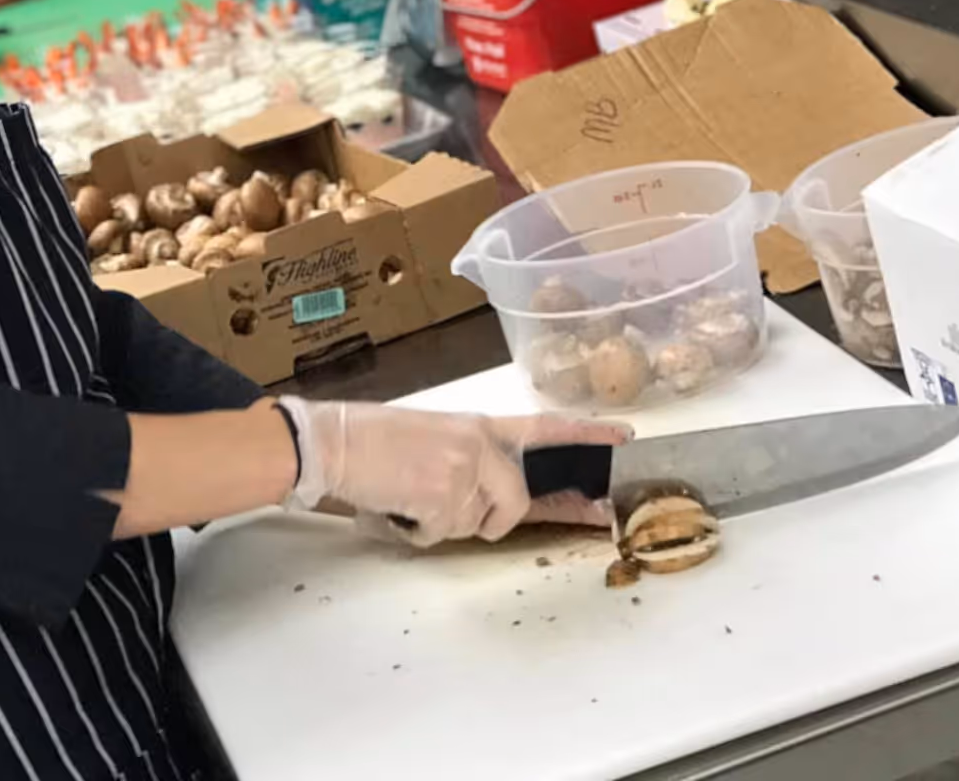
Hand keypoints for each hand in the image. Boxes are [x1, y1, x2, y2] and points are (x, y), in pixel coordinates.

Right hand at [280, 399, 630, 545]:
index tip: (625, 439)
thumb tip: (492, 499)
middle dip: (493, 518)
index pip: (546, 426)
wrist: (333, 442)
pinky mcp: (446, 496)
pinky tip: (397, 502)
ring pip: (478, 524)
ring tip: (407, 493)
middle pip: (517, 499)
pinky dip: (418, 531)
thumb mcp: (434, 437)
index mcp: (479, 424)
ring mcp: (465, 469)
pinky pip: (445, 534)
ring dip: (442, 523)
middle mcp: (480, 443)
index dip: (587, 434)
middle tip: (443, 503)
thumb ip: (472, 460)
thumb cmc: (372, 440)